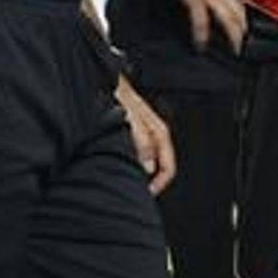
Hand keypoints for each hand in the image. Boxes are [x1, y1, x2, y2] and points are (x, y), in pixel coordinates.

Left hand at [116, 77, 176, 194]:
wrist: (108, 85)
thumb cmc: (120, 98)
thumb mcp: (131, 121)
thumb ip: (142, 143)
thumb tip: (148, 167)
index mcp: (160, 133)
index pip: (168, 167)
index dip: (159, 184)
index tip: (145, 192)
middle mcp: (155, 135)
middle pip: (159, 167)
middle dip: (148, 180)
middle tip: (132, 187)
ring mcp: (145, 135)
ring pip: (148, 162)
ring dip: (138, 171)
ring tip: (124, 176)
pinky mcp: (135, 134)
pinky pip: (138, 155)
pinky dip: (131, 163)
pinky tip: (119, 164)